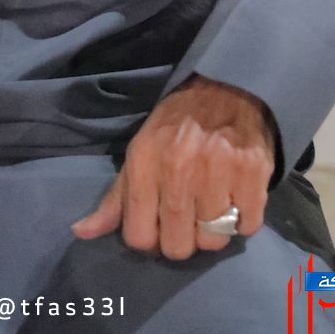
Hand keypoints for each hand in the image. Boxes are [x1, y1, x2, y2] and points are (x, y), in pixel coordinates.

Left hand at [72, 76, 275, 259]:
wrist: (226, 87)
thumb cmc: (177, 124)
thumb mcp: (139, 153)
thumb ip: (115, 198)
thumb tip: (81, 232)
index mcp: (144, 162)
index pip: (138, 236)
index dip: (149, 239)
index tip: (159, 226)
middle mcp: (179, 168)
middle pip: (177, 245)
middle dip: (182, 240)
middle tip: (189, 219)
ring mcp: (218, 171)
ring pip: (213, 240)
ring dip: (214, 231)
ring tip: (214, 206)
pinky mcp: (253, 173)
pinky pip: (248, 226)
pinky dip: (244, 221)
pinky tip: (237, 199)